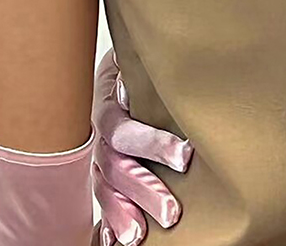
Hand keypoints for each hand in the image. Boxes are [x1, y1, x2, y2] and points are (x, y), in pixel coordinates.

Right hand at [92, 48, 193, 245]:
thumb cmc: (138, 65)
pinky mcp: (106, 176)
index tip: (185, 157)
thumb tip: (130, 83)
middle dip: (143, 188)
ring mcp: (101, 157)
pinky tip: (114, 242)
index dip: (150, 143)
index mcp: (107, 102)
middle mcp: (100, 133)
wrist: (124, 68)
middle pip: (114, 165)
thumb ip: (137, 70)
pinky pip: (103, 201)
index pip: (122, 128)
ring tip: (138, 235)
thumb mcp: (136, 58)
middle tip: (171, 210)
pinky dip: (107, 224)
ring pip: (106, 187)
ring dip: (121, 212)